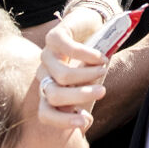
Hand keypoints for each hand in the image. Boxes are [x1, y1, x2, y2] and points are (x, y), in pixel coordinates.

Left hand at [36, 5, 110, 128]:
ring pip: (62, 76)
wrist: (90, 26)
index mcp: (49, 90)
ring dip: (88, 75)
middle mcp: (44, 75)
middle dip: (81, 96)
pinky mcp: (54, 37)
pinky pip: (69, 50)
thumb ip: (85, 99)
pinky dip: (88, 56)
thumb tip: (84, 121)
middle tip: (101, 92)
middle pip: (54, 96)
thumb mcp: (88, 84)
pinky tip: (101, 58)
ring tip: (104, 69)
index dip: (63, 121)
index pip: (45, 114)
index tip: (86, 120)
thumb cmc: (90, 61)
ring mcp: (47, 55)